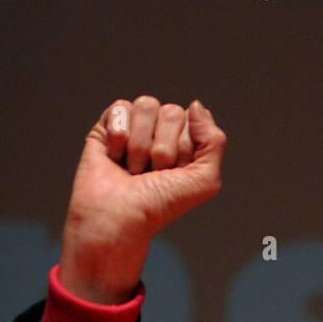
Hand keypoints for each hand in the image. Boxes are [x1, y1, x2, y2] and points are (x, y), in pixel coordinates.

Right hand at [58, 96, 226, 302]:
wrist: (120, 217)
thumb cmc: (160, 204)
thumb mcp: (205, 181)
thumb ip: (214, 142)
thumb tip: (195, 104)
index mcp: (186, 144)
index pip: (193, 121)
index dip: (184, 150)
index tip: (173, 175)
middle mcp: (162, 133)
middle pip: (171, 112)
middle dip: (163, 149)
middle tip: (152, 175)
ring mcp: (135, 127)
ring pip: (146, 106)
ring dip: (140, 145)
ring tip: (133, 170)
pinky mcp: (108, 125)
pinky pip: (121, 107)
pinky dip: (119, 135)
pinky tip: (115, 157)